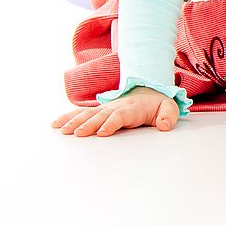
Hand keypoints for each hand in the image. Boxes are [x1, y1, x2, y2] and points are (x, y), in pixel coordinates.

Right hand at [51, 86, 180, 136]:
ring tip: (62, 130)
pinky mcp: (99, 111)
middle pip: (100, 115)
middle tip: (77, 133)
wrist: (149, 91)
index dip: (111, 123)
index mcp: (132, 108)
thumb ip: (168, 116)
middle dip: (89, 124)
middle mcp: (116, 107)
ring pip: (88, 114)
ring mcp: (106, 108)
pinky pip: (82, 113)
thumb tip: (163, 126)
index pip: (120, 116)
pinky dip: (68, 117)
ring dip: (75, 121)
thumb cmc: (158, 103)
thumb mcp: (169, 108)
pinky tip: (56, 124)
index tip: (102, 133)